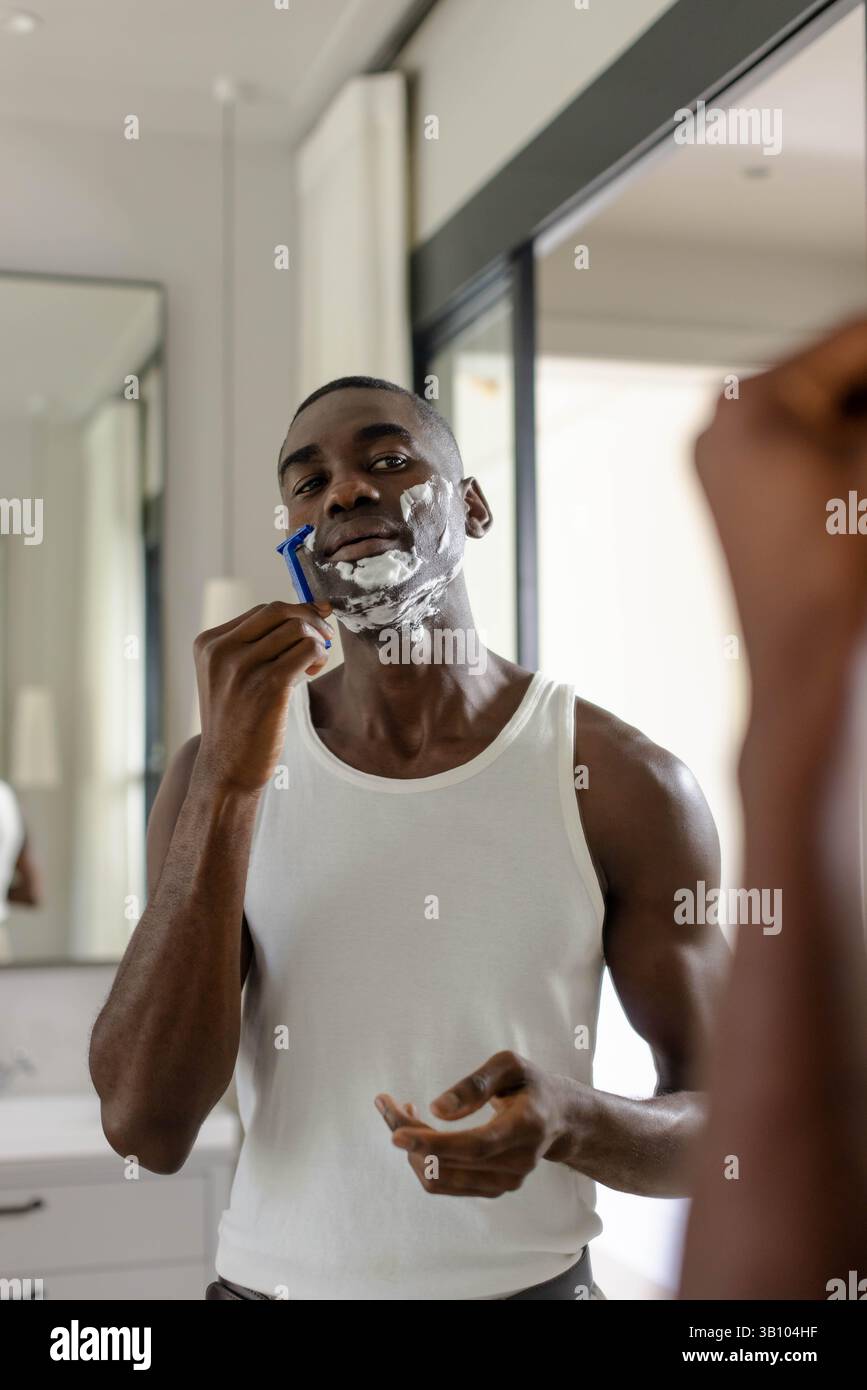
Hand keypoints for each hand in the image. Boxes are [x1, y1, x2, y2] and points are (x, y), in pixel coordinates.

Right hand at [194, 599, 332, 794]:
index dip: (294, 612)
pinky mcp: (268, 685)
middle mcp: (221, 651)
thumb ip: (254, 647)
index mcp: (208, 644)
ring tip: (314, 663)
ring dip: (317, 641)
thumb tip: (304, 614)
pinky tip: (312, 671)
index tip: (313, 624)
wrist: (226, 770)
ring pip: (297, 629)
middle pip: (279, 611)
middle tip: (323, 637)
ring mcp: (243, 667)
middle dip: (310, 619)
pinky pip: (308, 650)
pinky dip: (319, 655)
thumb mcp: (228, 677)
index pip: (261, 611)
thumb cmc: (235, 723)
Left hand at [374, 1051, 571, 1197]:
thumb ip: (475, 1084)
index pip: (474, 1146)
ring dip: (411, 1148)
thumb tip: (437, 1110)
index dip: (433, 1142)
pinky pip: (444, 1183)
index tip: (395, 1133)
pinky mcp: (493, 1190)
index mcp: (525, 1127)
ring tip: (402, 1112)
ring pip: (439, 1177)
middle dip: (409, 1134)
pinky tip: (420, 1132)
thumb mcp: (509, 1066)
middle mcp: (517, 1162)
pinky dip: (422, 1159)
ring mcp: (506, 1182)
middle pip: (449, 1162)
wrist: (558, 1118)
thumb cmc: (529, 1084)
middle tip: (388, 1103)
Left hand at [695, 317, 866, 718]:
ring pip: (818, 408)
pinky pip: (797, 443)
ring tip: (861, 470)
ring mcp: (720, 457)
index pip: (853, 336)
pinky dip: (840, 444)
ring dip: (860, 414)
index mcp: (751, 399)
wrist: (800, 655)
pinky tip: (858, 465)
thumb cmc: (834, 571)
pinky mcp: (733, 490)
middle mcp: (721, 420)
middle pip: (834, 371)